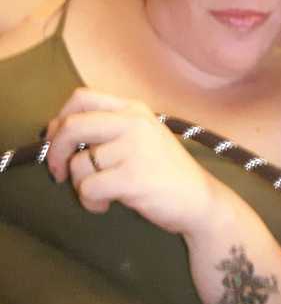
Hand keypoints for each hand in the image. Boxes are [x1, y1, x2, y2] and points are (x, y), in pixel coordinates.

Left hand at [46, 88, 217, 235]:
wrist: (200, 199)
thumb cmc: (167, 172)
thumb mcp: (144, 137)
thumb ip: (109, 129)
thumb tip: (57, 133)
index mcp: (135, 110)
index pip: (82, 98)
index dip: (60, 119)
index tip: (57, 141)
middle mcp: (134, 123)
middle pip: (72, 125)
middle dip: (56, 152)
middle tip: (59, 172)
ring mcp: (134, 149)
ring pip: (79, 164)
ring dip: (80, 186)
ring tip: (102, 195)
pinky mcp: (132, 177)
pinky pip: (88, 188)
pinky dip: (90, 202)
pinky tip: (107, 205)